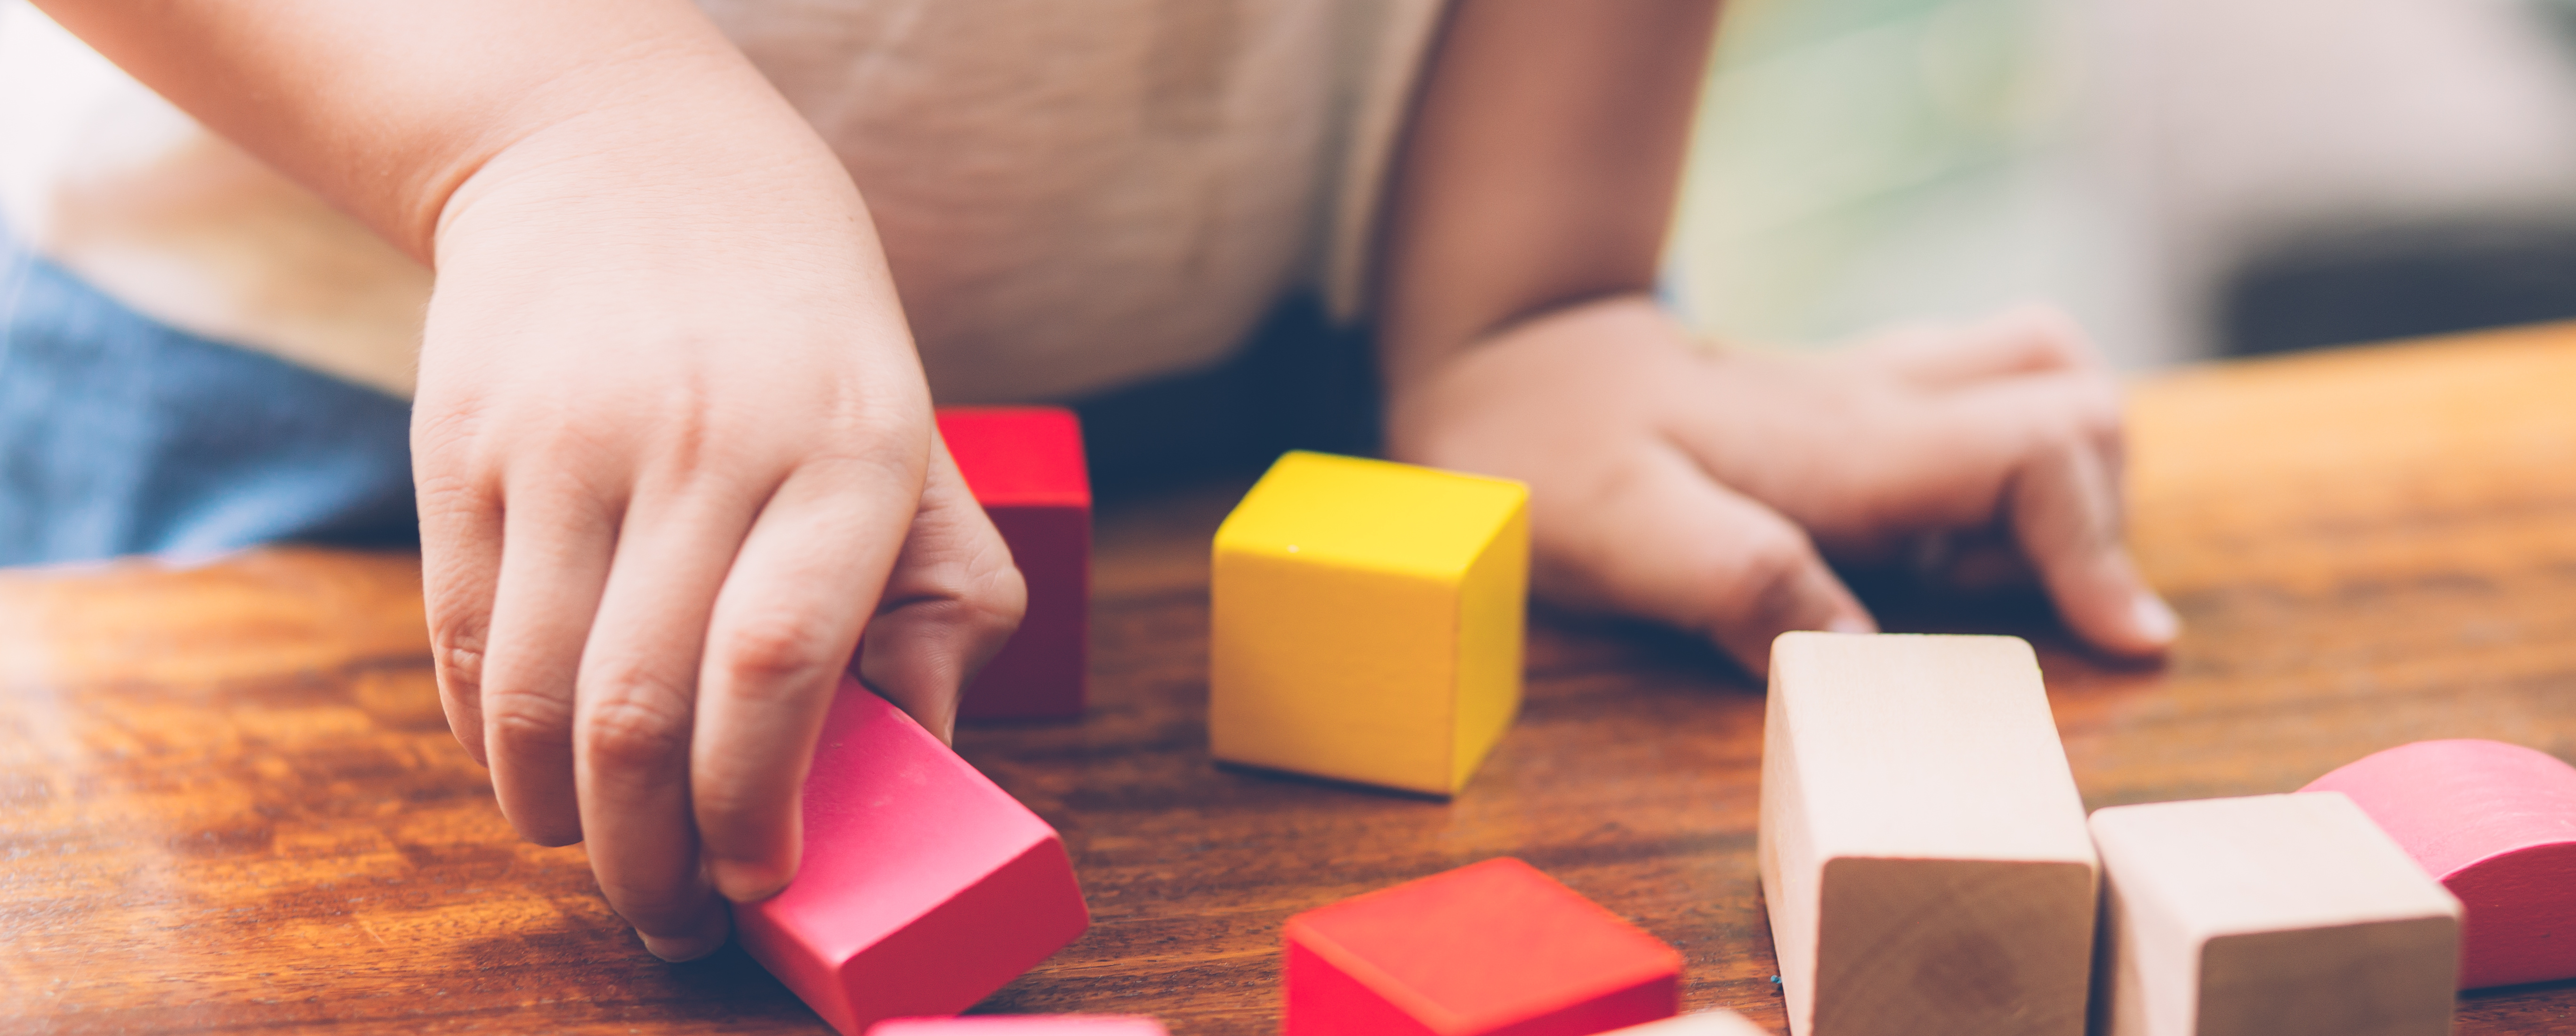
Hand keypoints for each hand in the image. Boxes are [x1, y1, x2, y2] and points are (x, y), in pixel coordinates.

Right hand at [413, 108, 1021, 960]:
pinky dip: (494, 744)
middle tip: (675, 917)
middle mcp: (704, 445)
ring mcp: (568, 445)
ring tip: (605, 856)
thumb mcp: (920, 446)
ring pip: (533, 701)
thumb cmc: (806, 345)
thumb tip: (921, 765)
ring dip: (562, 821)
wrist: (629, 159)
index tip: (761, 881)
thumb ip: (946, 605)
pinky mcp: (462, 450)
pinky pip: (463, 646)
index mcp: (849, 452)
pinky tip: (540, 771)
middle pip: (643, 711)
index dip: (757, 802)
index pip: (778, 664)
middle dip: (654, 857)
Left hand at [1385, 295, 2176, 672]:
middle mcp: (1880, 402)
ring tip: (1964, 575)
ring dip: (2051, 486)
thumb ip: (1736, 577)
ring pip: (2041, 385)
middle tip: (1998, 603)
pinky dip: (2000, 472)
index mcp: (1845, 442)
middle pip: (2076, 403)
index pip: (2040, 449)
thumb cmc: (1549, 456)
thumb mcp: (1617, 531)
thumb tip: (1860, 649)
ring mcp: (1872, 395)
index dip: (2098, 546)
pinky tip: (1922, 544)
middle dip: (2090, 514)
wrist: (1500, 363)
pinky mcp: (1853, 408)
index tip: (2118, 642)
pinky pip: (1980, 407)